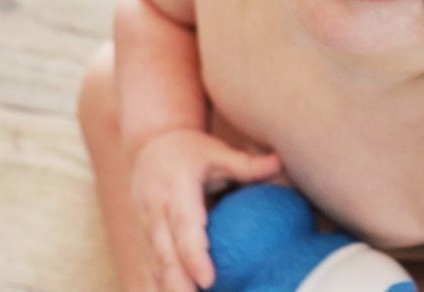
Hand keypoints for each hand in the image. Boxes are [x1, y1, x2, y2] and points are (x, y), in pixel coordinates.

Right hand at [129, 128, 282, 290]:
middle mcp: (156, 210)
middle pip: (166, 254)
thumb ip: (245, 164)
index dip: (195, 255)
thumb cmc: (192, 151)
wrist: (150, 145)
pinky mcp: (143, 238)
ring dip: (168, 289)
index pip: (185, 226)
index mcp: (175, 189)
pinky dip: (157, 288)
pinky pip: (148, 268)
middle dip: (179, 284)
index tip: (208, 280)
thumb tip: (280, 161)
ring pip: (154, 265)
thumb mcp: (216, 152)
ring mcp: (145, 227)